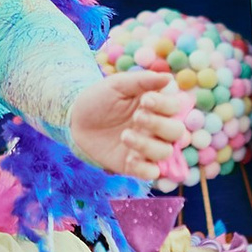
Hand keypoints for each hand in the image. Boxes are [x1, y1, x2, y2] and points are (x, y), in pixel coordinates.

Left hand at [65, 67, 192, 182]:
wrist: (75, 119)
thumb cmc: (99, 98)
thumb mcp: (118, 85)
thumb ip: (143, 81)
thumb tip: (168, 77)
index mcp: (156, 107)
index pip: (174, 107)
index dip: (165, 105)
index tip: (146, 100)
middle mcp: (156, 128)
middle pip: (176, 132)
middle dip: (159, 125)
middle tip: (137, 117)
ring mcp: (146, 148)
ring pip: (165, 152)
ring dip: (148, 145)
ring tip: (124, 135)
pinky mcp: (133, 165)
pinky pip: (151, 173)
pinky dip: (145, 168)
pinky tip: (129, 158)